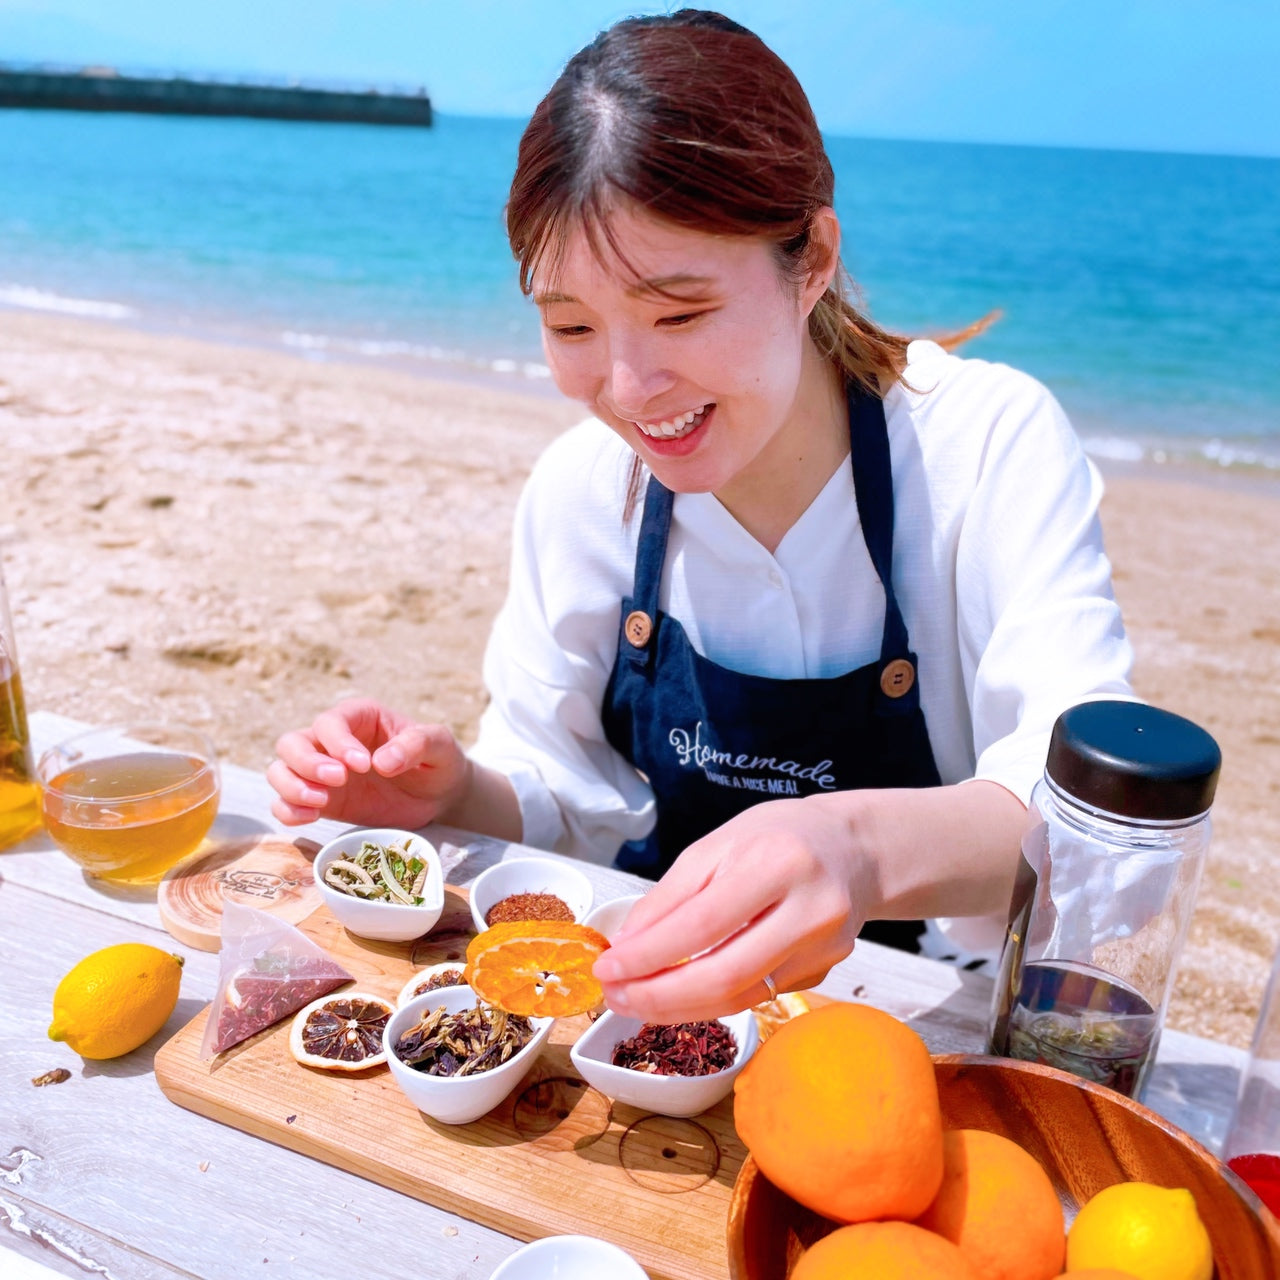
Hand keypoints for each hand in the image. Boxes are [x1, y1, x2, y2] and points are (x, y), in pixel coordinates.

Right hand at [267, 698, 470, 829]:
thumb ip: (417, 744)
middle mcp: (332, 742)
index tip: (362, 765)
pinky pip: (285, 803)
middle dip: (307, 763)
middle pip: (292, 743)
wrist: (439, 797)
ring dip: (291, 786)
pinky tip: (311, 817)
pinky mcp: (321, 802)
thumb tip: (382, 761)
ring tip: (321, 803)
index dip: (338, 742)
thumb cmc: (439, 763)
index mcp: (360, 718)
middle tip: (339, 781)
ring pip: (280, 770)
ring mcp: (321, 773)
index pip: (330, 722)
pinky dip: (287, 810)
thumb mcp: (441, 747)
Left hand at [592, 794, 873, 1022]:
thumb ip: (672, 894)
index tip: (607, 968)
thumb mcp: (719, 843)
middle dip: (658, 995)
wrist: (854, 850)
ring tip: (636, 1002)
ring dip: (679, 1008)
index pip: (702, 924)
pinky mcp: (824, 972)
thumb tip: (626, 944)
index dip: (648, 955)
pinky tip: (680, 995)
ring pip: (739, 997)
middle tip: (615, 997)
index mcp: (779, 863)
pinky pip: (757, 995)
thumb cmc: (779, 837)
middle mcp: (810, 910)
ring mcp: (824, 948)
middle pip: (723, 974)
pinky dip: (711, 1001)